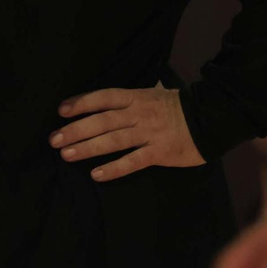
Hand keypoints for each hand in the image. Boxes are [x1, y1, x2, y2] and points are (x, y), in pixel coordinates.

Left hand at [51, 83, 205, 180]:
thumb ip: (135, 95)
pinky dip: (114, 168)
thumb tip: (114, 96)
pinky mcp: (160, 153)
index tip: (61, 110)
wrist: (213, 118)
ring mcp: (149, 133)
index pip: (104, 97)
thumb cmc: (181, 107)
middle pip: (102, 120)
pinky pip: (133, 161)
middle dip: (76, 130)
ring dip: (88, 148)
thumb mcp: (156, 93)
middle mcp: (139, 114)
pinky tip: (97, 174)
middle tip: (54, 139)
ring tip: (66, 154)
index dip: (82, 102)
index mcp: (137, 97)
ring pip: (113, 140)